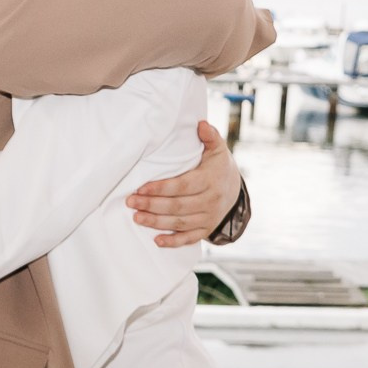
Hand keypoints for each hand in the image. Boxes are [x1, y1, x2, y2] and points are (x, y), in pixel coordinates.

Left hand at [125, 121, 241, 246]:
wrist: (236, 190)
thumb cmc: (218, 167)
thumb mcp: (218, 150)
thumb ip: (210, 137)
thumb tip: (201, 125)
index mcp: (210, 180)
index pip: (182, 186)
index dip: (161, 188)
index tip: (141, 188)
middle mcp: (210, 201)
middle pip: (178, 206)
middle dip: (152, 205)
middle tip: (131, 202)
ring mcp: (208, 218)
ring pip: (180, 223)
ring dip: (157, 223)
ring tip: (137, 217)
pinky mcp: (206, 229)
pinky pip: (190, 239)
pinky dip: (174, 242)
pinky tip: (157, 241)